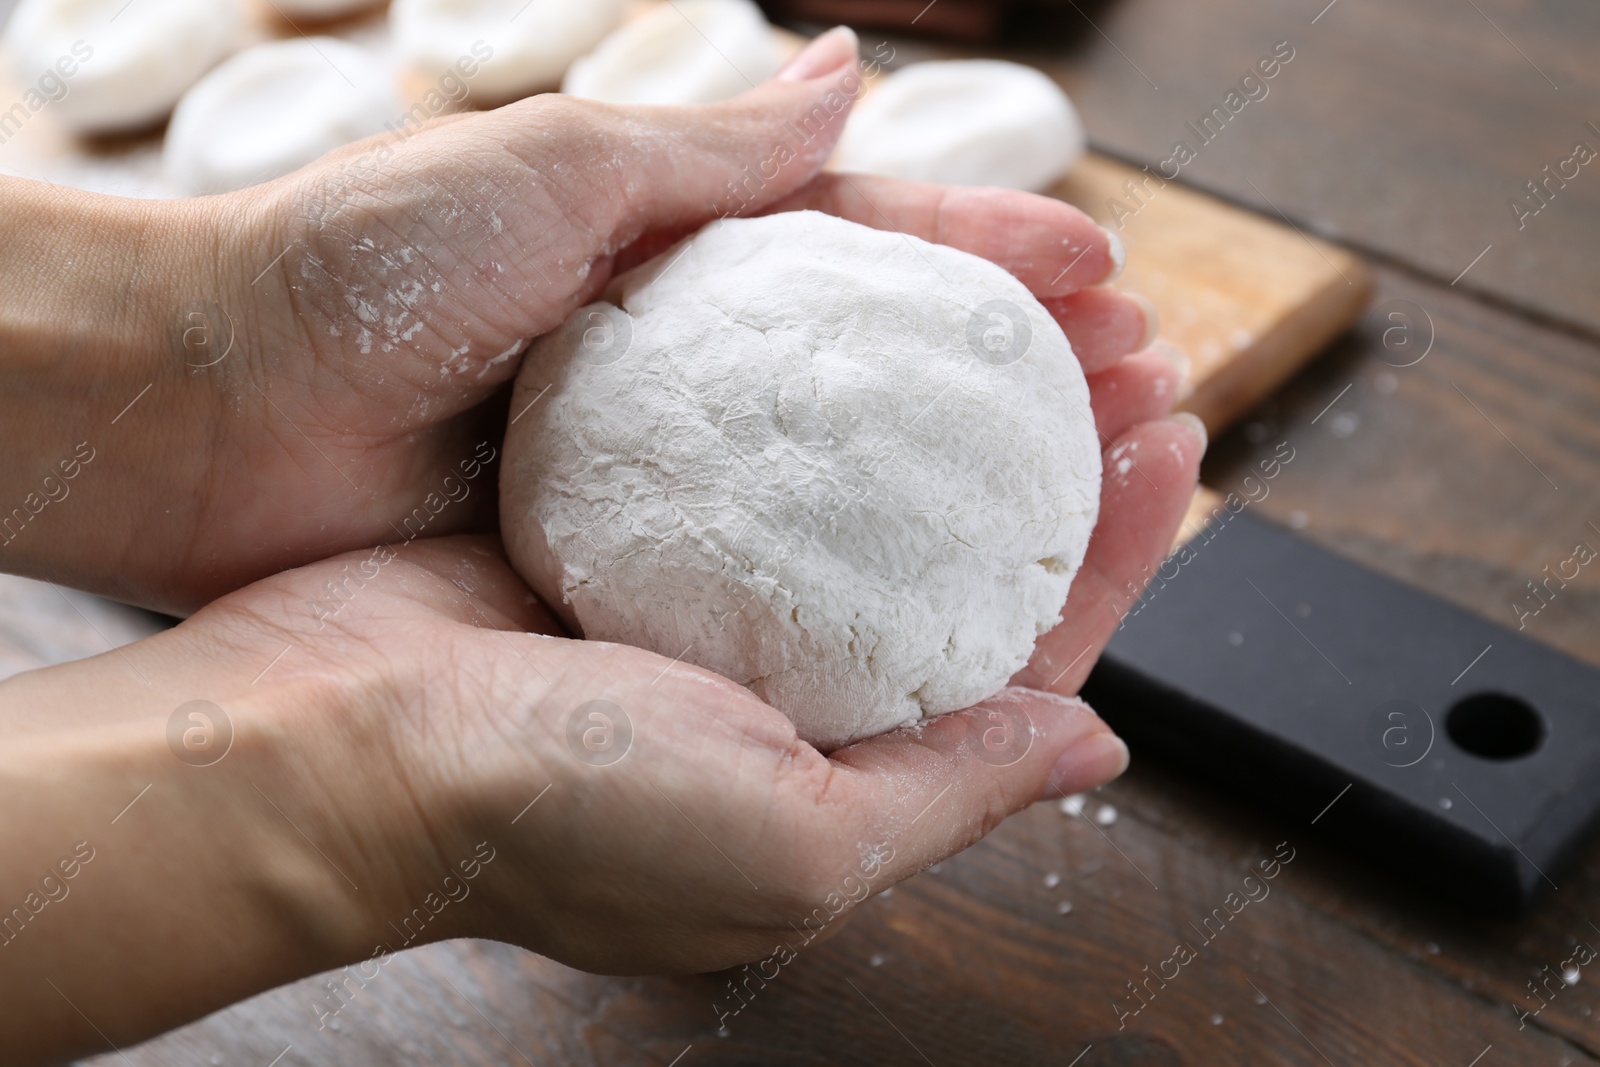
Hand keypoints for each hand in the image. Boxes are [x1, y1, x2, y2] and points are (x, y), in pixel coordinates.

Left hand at [0, 28, 1157, 614]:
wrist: (218, 411)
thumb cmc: (369, 266)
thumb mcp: (557, 166)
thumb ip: (714, 147)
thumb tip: (847, 70)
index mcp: (686, 254)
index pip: (881, 249)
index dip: (998, 258)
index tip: (1104, 279)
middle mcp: (694, 366)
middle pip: (895, 370)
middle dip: (1024, 374)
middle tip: (1144, 389)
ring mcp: (665, 470)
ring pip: (855, 477)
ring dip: (976, 480)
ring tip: (1093, 480)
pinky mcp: (623, 558)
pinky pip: (771, 570)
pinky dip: (867, 572)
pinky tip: (952, 583)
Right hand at [0, 400, 1196, 1061]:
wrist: (329, 746)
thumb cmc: (551, 821)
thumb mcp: (797, 847)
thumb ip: (953, 793)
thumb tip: (1093, 753)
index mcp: (839, 779)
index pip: (1021, 666)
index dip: (1109, 564)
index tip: (1168, 457)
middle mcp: (780, 697)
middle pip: (953, 575)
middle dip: (1047, 478)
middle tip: (1122, 370)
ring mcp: (698, 611)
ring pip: (861, 508)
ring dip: (943, 429)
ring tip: (1023, 335)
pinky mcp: (619, 537)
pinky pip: (748, 466)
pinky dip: (812, 413)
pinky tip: (860, 348)